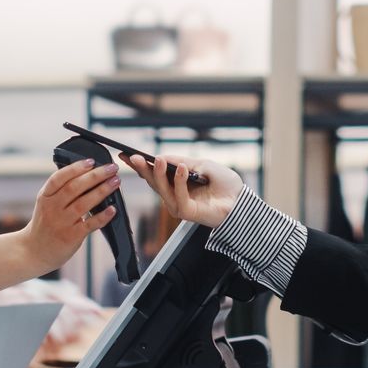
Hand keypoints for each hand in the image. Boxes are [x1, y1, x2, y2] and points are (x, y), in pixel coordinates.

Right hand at [22, 159, 120, 272]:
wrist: (34, 251)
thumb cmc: (45, 224)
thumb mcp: (45, 203)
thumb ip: (60, 190)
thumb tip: (86, 172)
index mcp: (45, 196)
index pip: (59, 178)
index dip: (75, 168)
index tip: (91, 161)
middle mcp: (52, 208)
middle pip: (74, 188)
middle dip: (95, 176)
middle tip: (111, 168)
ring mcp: (61, 223)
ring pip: (83, 204)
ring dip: (101, 191)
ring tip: (115, 182)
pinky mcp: (71, 236)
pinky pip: (89, 224)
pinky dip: (102, 216)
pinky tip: (112, 209)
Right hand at [123, 153, 241, 227]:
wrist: (241, 200)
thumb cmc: (224, 184)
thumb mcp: (202, 165)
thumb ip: (182, 161)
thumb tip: (161, 157)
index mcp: (175, 183)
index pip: (154, 174)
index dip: (140, 165)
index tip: (126, 155)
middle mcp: (174, 195)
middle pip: (153, 182)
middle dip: (142, 169)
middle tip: (133, 157)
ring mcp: (179, 205)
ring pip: (162, 189)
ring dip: (159, 174)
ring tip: (158, 160)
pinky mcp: (187, 212)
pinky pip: (179, 196)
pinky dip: (180, 182)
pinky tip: (183, 170)